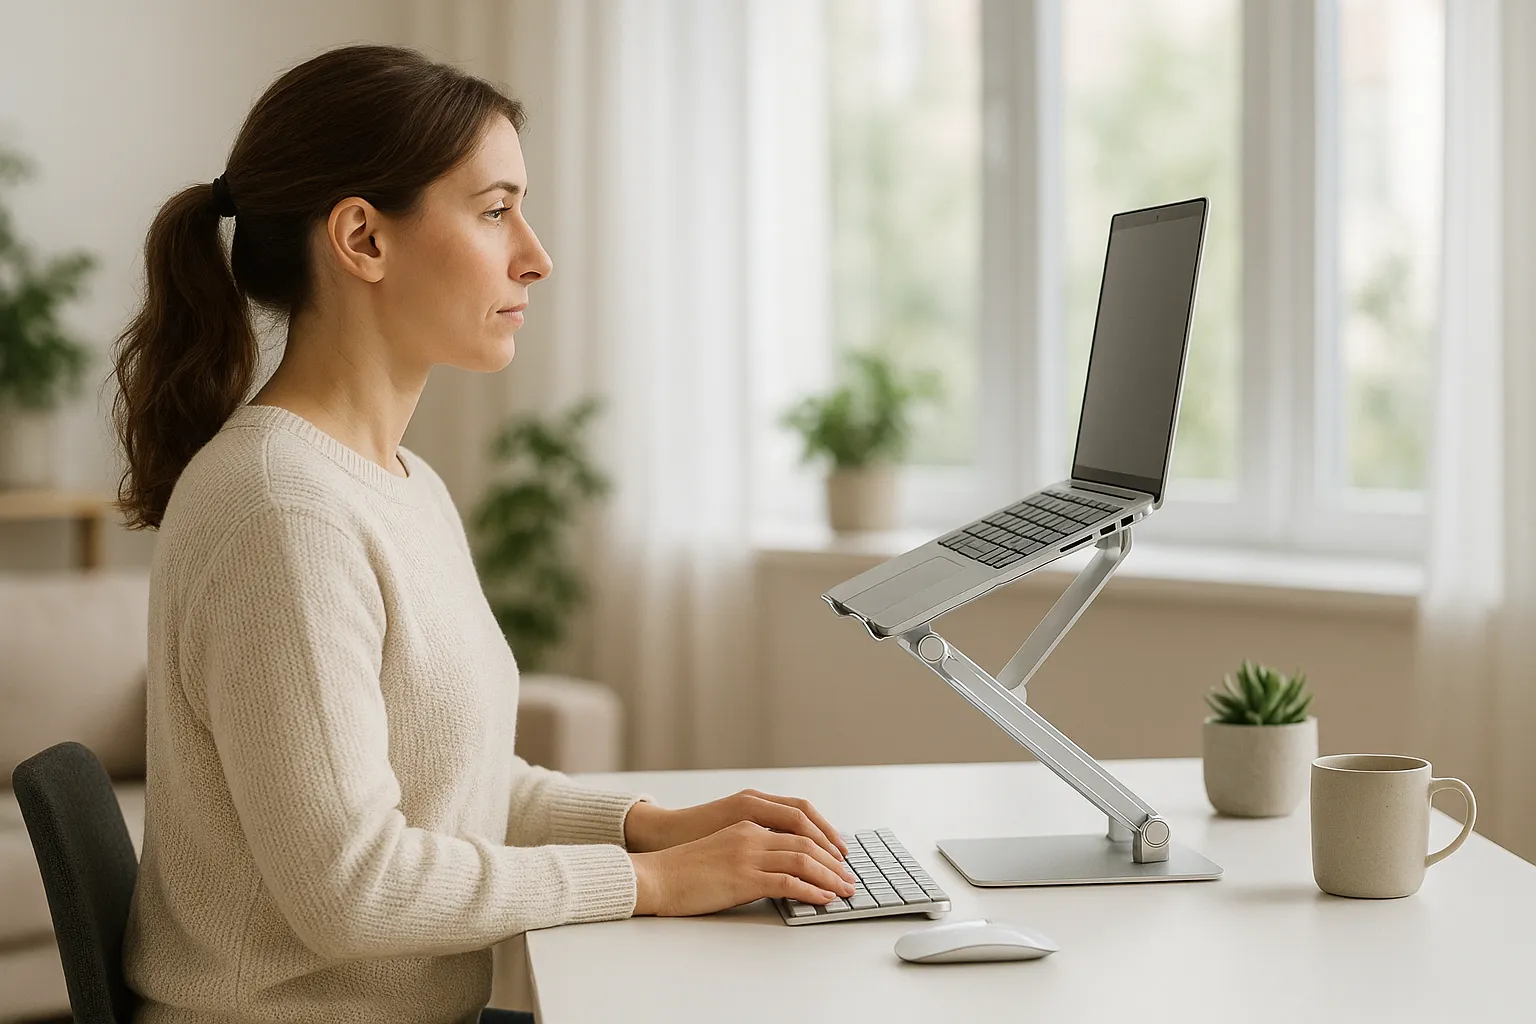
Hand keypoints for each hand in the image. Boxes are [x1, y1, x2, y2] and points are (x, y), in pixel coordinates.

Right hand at [629, 821, 858, 916]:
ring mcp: (748, 855)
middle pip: (806, 841)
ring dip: (829, 876)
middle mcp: (751, 833)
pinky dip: (811, 891)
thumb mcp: (723, 846)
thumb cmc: (685, 867)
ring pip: (803, 860)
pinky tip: (823, 898)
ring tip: (844, 890)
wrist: (656, 876)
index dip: (824, 837)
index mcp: (747, 821)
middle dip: (833, 860)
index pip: (799, 822)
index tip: (839, 855)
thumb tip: (779, 866)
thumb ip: (751, 848)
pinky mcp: (743, 879)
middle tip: (849, 877)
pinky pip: (788, 883)